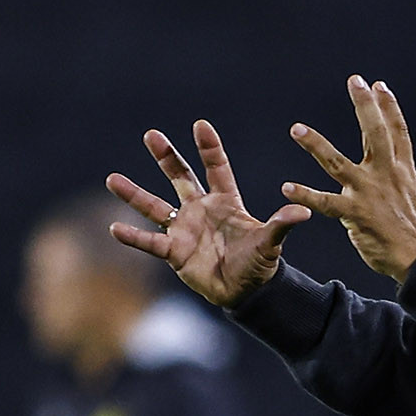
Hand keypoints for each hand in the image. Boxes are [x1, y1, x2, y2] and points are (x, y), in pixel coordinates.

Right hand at [106, 120, 310, 307]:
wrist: (246, 291)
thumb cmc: (259, 263)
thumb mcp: (271, 243)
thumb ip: (281, 224)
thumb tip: (303, 212)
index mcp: (225, 202)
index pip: (216, 168)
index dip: (209, 148)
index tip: (200, 124)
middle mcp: (201, 210)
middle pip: (180, 178)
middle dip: (166, 157)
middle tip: (152, 134)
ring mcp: (184, 229)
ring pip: (155, 206)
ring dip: (134, 194)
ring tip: (112, 179)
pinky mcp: (174, 252)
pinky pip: (150, 242)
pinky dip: (133, 237)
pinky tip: (114, 228)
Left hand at [283, 75, 415, 282]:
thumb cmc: (412, 228)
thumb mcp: (410, 193)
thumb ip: (396, 173)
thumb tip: (392, 157)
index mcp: (401, 170)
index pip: (396, 132)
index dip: (389, 107)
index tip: (378, 85)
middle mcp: (385, 175)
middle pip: (375, 134)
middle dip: (365, 106)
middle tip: (354, 81)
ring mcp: (368, 193)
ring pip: (338, 163)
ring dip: (316, 145)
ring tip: (296, 129)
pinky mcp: (355, 214)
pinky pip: (325, 203)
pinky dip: (306, 195)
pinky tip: (287, 188)